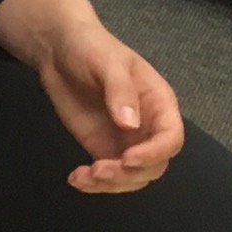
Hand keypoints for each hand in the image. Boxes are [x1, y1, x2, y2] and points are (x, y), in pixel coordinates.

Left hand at [0, 0, 181, 192]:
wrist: (60, 50)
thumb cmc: (91, 47)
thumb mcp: (107, 62)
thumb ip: (120, 91)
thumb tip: (130, 124)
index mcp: (159, 103)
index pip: (171, 138)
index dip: (155, 153)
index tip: (128, 158)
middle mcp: (148, 127)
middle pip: (154, 165)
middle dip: (129, 174)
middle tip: (99, 170)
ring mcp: (126, 140)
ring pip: (132, 177)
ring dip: (111, 184)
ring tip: (83, 176)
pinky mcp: (103, 147)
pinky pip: (109, 175)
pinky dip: (94, 183)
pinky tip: (76, 178)